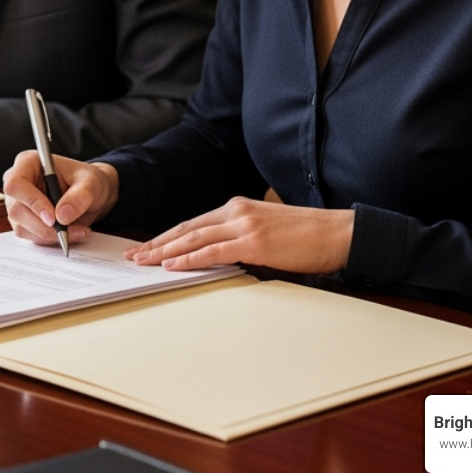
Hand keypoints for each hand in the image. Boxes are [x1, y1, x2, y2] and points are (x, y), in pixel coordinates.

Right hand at [3, 151, 118, 246]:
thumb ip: (79, 196)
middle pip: (17, 210)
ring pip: (23, 228)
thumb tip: (62, 215)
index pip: (16, 184)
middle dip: (44, 226)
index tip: (53, 218)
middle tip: (69, 230)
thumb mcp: (91, 183)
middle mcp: (18, 184)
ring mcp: (18, 204)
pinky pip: (31, 237)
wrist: (91, 195)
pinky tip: (69, 232)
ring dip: (50, 235)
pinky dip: (51, 239)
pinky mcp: (24, 222)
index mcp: (28, 163)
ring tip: (77, 230)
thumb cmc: (87, 181)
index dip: (32, 202)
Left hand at [124, 197, 354, 273]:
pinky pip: (213, 251)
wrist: (337, 232)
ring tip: (143, 261)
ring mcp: (244, 225)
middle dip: (157, 243)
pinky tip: (172, 265)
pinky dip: (189, 258)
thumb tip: (218, 257)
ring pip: (193, 238)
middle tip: (134, 256)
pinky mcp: (254, 242)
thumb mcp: (266, 231)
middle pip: (186, 229)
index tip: (147, 247)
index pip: (193, 223)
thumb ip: (240, 239)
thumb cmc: (307, 237)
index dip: (167, 236)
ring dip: (164, 251)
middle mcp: (236, 211)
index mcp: (237, 207)